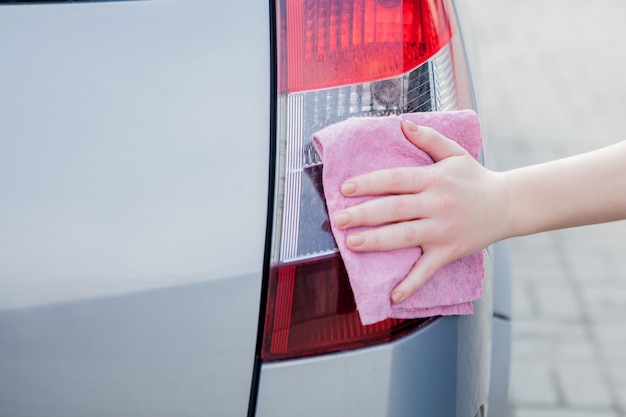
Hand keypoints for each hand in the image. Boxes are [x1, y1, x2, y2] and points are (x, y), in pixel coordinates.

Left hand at [333, 119, 508, 303]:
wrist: (507, 205)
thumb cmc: (474, 178)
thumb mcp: (454, 153)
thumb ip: (428, 138)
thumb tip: (402, 123)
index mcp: (434, 179)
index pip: (395, 179)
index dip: (369, 183)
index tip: (345, 188)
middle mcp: (436, 204)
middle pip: (395, 208)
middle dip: (364, 214)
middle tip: (338, 219)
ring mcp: (442, 230)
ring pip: (405, 236)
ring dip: (377, 241)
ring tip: (351, 243)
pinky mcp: (449, 251)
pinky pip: (427, 270)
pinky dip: (411, 284)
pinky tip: (392, 296)